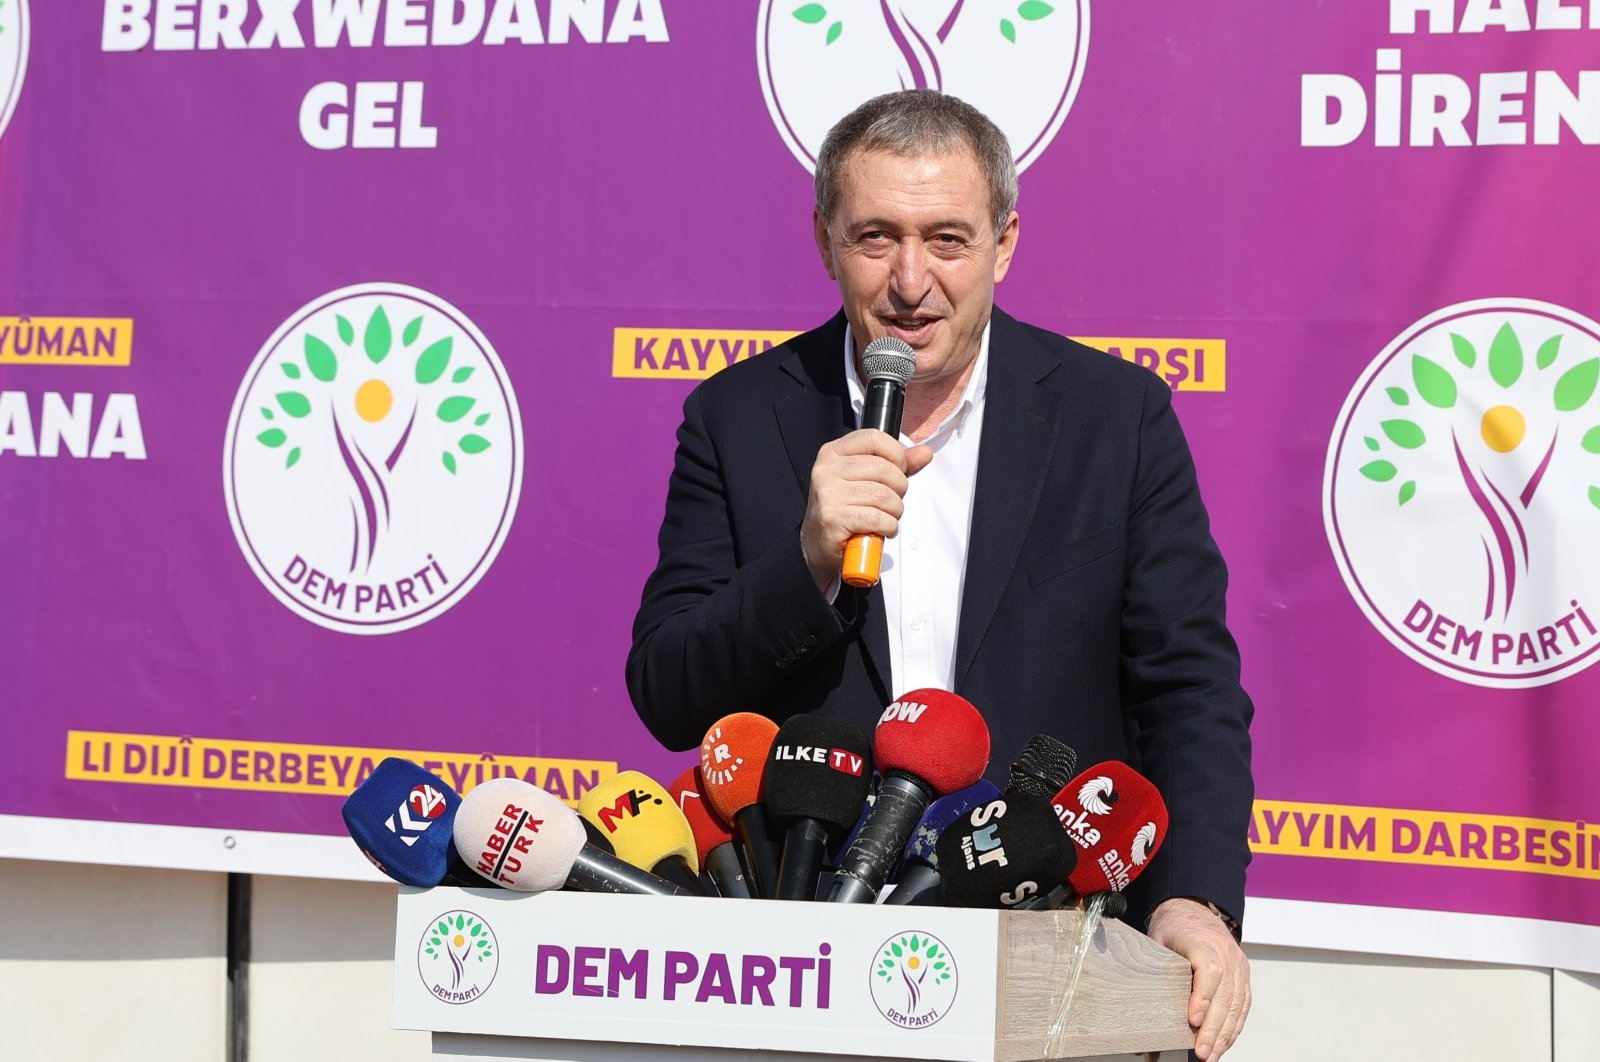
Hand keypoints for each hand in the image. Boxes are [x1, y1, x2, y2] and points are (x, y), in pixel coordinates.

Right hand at [800, 429, 932, 593]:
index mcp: (833, 452)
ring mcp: (828, 493)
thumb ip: (896, 465)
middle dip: (899, 489)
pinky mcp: (833, 518)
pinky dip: (888, 526)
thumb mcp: (866, 480)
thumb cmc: (844, 510)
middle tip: (892, 502)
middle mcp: (827, 469)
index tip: (898, 470)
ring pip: (884, 495)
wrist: (817, 544)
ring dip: (894, 511)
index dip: (896, 454)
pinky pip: (877, 518)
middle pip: (883, 469)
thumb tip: (924, 453)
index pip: (874, 437)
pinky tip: (881, 529)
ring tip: (886, 517)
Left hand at [1146, 898, 1250, 1059]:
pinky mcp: (1243, 975)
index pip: (1209, 971)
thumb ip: (1154, 970)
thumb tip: (1143, 1012)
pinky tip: (1224, 1043)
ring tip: (1212, 1055)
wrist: (1195, 907)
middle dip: (1214, 1028)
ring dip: (1225, 1034)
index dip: (1202, 997)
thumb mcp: (1156, 940)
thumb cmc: (1173, 926)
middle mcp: (1226, 953)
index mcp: (1202, 941)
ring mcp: (1238, 965)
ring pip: (1237, 1004)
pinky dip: (1234, 1027)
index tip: (1193, 1021)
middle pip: (1225, 994)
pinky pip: (1243, 1005)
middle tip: (1201, 1052)